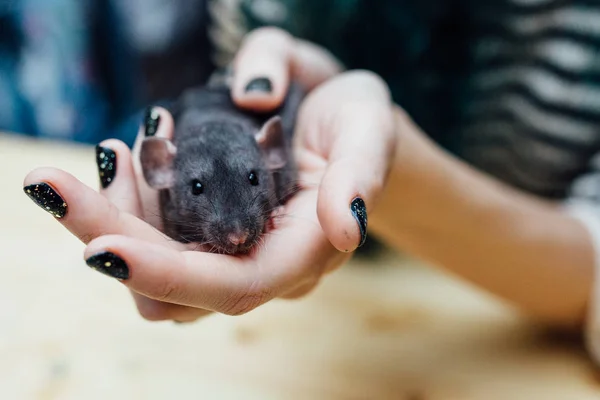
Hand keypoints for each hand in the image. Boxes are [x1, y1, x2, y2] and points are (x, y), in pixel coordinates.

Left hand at [22, 28, 396, 321]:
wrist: (343, 124)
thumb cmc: (359, 125)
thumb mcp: (370, 130)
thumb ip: (360, 175)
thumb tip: (346, 225)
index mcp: (303, 251)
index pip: (232, 286)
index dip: (166, 274)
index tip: (98, 246)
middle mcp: (262, 263)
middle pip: (173, 287)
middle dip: (108, 236)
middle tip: (54, 180)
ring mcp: (232, 252)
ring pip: (153, 268)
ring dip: (113, 217)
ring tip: (116, 150)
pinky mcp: (211, 232)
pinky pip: (155, 238)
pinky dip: (127, 203)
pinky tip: (128, 156)